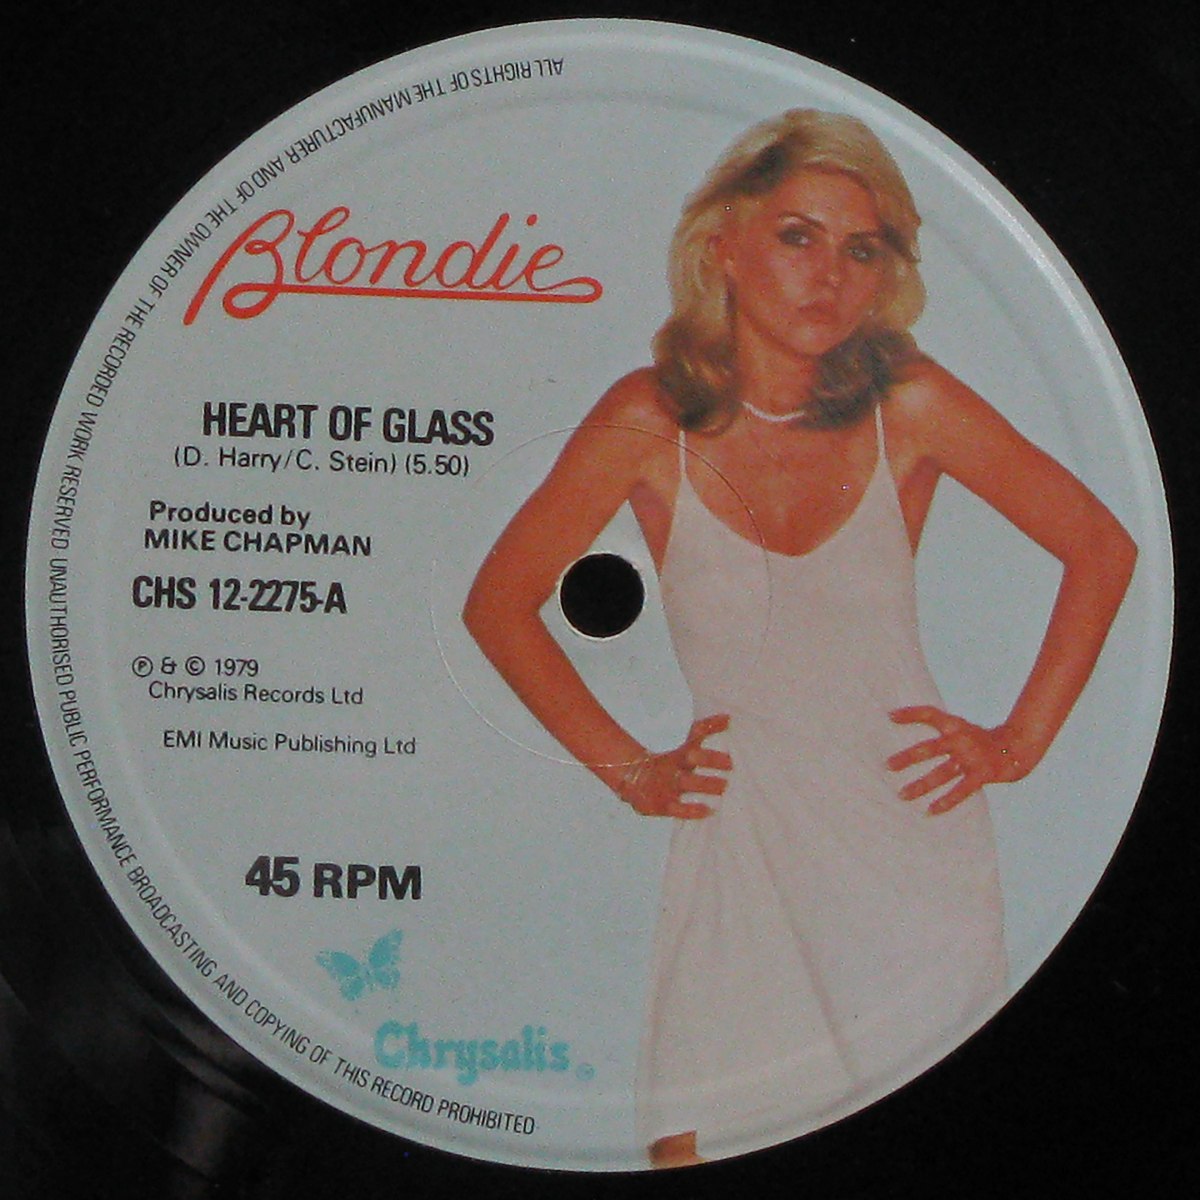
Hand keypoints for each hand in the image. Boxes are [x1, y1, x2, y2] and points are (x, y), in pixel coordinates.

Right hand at [618, 714, 731, 818]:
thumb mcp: (684, 749)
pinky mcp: (661, 805)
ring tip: (724, 785)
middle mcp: (672, 767)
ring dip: (705, 784)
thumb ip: (704, 733)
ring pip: (687, 783)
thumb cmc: (666, 764)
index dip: (710, 727)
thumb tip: (728, 717)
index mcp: (678, 753)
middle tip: (730, 763)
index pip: (694, 735)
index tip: (728, 722)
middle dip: (709, 759)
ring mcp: (666, 786)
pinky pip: (678, 809)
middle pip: (689, 758)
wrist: (631, 781)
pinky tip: (709, 810)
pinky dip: (692, 810)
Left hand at [887, 706, 1029, 814]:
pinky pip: (960, 791)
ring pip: (941, 774)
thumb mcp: (961, 728)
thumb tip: (906, 724)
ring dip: (920, 785)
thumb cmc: (980, 740)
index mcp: (956, 725)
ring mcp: (971, 758)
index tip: (890, 716)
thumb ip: (940, 730)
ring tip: (902, 795)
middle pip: (930, 749)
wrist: (1016, 749)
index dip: (911, 714)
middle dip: (907, 758)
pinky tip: (930, 810)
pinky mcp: (981, 775)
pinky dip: (945, 802)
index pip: (931, 714)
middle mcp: (961, 740)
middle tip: (887, 765)